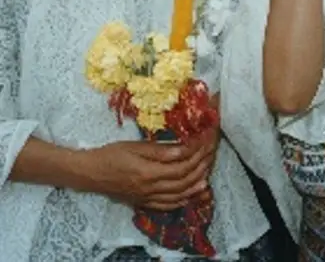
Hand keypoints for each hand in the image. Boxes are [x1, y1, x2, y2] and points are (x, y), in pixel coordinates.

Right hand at [85, 128, 218, 210]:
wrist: (89, 173)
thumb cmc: (110, 155)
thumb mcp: (134, 147)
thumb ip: (159, 150)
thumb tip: (183, 148)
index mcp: (148, 173)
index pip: (181, 167)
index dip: (196, 156)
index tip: (204, 144)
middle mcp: (149, 189)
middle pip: (183, 182)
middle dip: (200, 169)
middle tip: (210, 157)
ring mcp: (146, 198)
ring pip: (177, 195)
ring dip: (194, 187)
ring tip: (206, 177)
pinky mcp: (142, 202)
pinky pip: (165, 206)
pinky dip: (180, 201)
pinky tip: (188, 195)